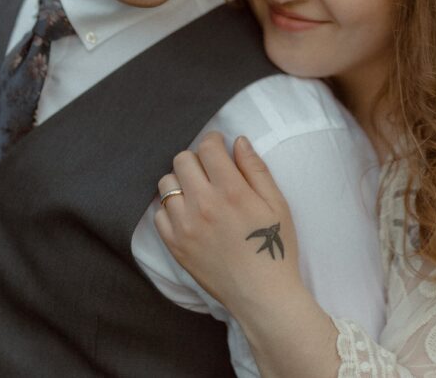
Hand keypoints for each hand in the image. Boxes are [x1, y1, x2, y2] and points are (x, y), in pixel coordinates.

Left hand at [155, 133, 300, 312]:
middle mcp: (202, 205)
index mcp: (231, 191)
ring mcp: (184, 226)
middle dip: (197, 158)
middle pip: (182, 160)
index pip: (207, 148)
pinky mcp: (174, 245)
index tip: (219, 145)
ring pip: (166, 184)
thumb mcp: (276, 203)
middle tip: (210, 170)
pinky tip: (188, 214)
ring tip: (198, 192)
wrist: (262, 294)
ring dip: (181, 181)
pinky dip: (171, 208)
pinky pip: (159, 214)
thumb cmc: (274, 247)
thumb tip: (238, 141)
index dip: (213, 141)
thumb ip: (256, 169)